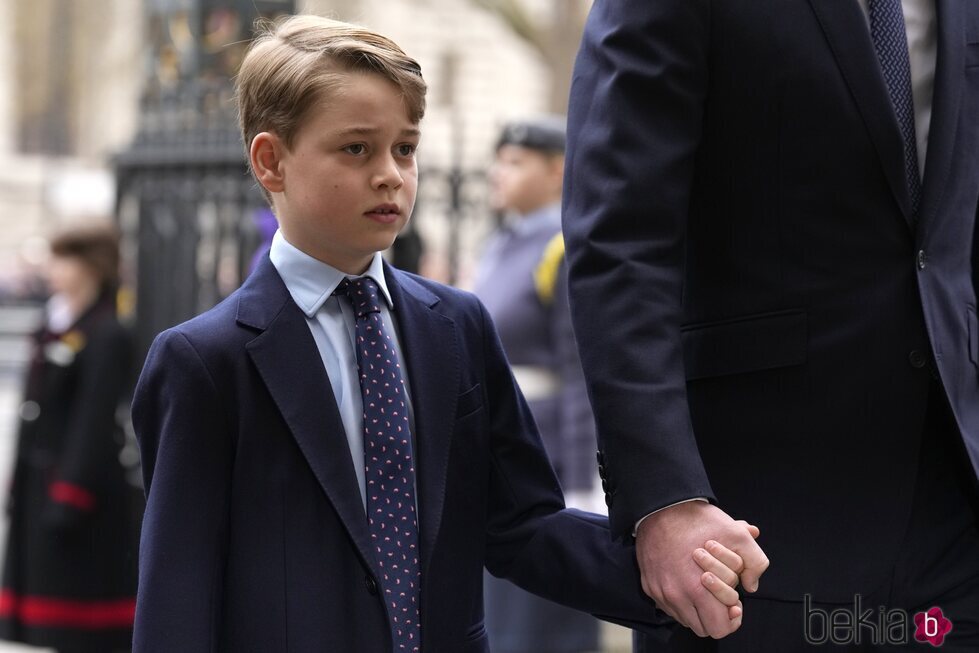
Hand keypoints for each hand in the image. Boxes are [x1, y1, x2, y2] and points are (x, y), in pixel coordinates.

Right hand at [635, 502, 768, 637]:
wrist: (661, 507)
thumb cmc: (696, 521)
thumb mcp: (736, 535)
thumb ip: (755, 562)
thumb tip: (752, 585)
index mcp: (697, 589)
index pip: (719, 628)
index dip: (731, 618)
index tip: (733, 603)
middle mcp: (675, 595)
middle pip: (703, 628)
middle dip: (716, 614)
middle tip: (720, 595)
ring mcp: (660, 592)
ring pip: (685, 619)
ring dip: (698, 608)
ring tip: (704, 587)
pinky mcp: (649, 585)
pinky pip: (669, 607)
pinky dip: (681, 600)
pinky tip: (687, 581)